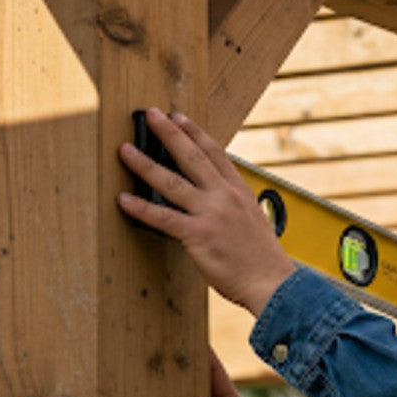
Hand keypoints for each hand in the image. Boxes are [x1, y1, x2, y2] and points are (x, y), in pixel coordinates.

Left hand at [117, 107, 296, 314]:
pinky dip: (141, 208)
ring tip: (125, 150)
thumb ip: (231, 208)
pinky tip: (123, 200)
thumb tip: (211, 205)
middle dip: (169, 132)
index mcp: (239, 191)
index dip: (194, 132)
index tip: (179, 117)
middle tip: (152, 114)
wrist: (273, 282)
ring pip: (171, 182)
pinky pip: (163, 218)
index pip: (215, 152)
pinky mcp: (198, 235)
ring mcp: (211, 213)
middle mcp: (224, 196)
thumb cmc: (262, 260)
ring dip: (144, 164)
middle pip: (192, 156)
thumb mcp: (252, 222)